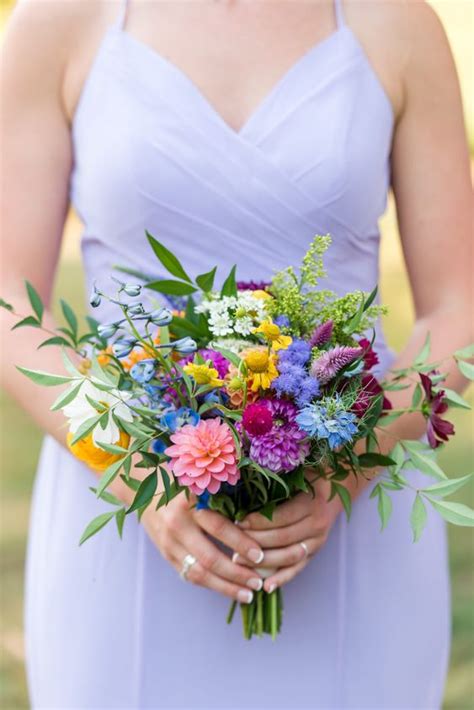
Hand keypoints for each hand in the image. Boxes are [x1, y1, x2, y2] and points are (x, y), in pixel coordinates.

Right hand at [140, 490, 265, 603]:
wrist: (144, 489)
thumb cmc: (184, 484)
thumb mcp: (202, 486)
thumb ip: (224, 499)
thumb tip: (259, 522)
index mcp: (191, 502)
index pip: (220, 528)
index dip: (241, 543)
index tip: (261, 555)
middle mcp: (178, 523)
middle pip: (210, 557)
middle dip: (237, 573)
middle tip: (258, 582)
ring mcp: (169, 542)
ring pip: (200, 573)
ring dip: (226, 587)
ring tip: (248, 595)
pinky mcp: (166, 555)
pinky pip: (190, 576)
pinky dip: (212, 585)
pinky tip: (229, 590)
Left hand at [233, 479, 341, 592]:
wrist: (333, 490)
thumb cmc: (308, 478)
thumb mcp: (294, 476)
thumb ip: (275, 486)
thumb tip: (241, 495)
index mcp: (310, 503)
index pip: (280, 517)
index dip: (258, 522)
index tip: (237, 523)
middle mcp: (316, 524)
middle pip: (283, 538)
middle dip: (256, 544)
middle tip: (232, 548)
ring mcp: (317, 541)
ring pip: (290, 556)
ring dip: (264, 563)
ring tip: (241, 564)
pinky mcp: (315, 553)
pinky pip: (298, 569)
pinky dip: (282, 578)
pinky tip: (266, 587)